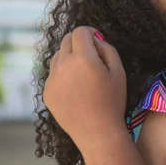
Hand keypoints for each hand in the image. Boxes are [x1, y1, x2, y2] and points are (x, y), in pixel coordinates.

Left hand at [43, 26, 126, 151]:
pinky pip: (53, 74)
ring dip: (69, 57)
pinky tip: (76, 89)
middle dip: (79, 42)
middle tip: (92, 56)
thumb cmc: (113, 101)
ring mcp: (52, 80)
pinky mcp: (47, 93)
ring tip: (83, 73)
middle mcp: (63, 65)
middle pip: (66, 41)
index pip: (79, 32)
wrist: (97, 132)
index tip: (97, 40)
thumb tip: (95, 39)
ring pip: (58, 56)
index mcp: (82, 58)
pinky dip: (63, 74)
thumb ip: (107, 49)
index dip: (90, 32)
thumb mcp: (119, 71)